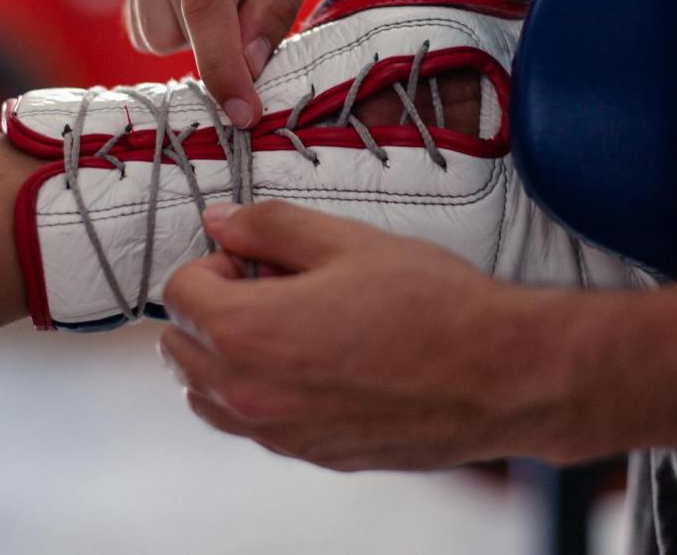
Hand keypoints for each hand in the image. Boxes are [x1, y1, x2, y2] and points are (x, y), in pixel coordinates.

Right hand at [125, 0, 377, 127]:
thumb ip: (278, 2)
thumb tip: (249, 64)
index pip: (205, 11)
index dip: (223, 71)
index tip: (243, 116)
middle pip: (182, 30)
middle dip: (225, 36)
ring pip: (157, 32)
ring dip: (200, 27)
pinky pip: (146, 16)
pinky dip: (180, 16)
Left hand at [159, 201, 579, 470]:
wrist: (498, 375)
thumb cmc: (432, 305)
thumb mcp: (347, 241)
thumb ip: (269, 228)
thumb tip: (221, 221)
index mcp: (249, 333)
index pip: (178, 293)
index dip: (214, 262)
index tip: (255, 258)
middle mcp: (251, 394)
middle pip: (179, 349)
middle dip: (210, 308)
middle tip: (270, 285)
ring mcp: (280, 434)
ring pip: (207, 396)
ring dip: (223, 356)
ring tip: (286, 326)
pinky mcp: (312, 454)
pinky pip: (252, 425)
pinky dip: (257, 392)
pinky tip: (313, 363)